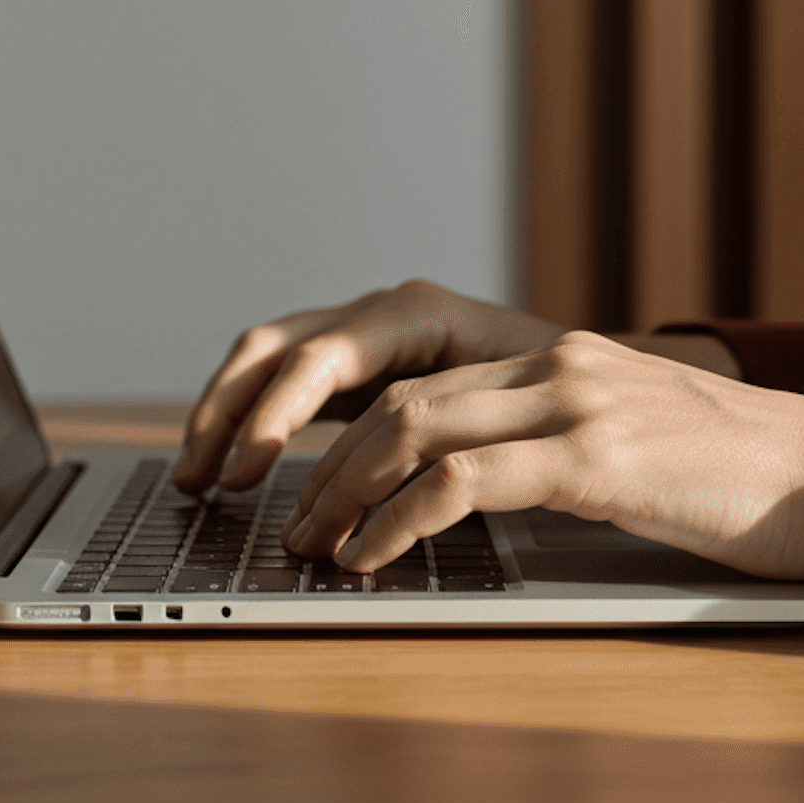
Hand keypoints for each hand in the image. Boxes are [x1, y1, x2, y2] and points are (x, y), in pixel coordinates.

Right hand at [174, 280, 566, 492]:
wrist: (608, 385)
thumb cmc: (573, 398)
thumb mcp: (525, 414)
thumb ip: (463, 440)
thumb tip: (420, 489)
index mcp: (421, 313)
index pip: (326, 355)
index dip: (279, 411)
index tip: (251, 467)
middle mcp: (384, 314)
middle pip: (279, 348)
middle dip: (231, 412)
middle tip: (204, 479)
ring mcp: (367, 337)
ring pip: (270, 360)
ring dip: (225, 415)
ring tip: (194, 479)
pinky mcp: (360, 369)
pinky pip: (287, 383)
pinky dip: (251, 421)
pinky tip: (231, 468)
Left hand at [280, 332, 803, 580]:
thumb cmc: (743, 478)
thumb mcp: (634, 441)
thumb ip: (560, 445)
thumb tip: (477, 490)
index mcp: (558, 357)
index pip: (416, 376)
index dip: (343, 428)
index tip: (304, 479)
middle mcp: (557, 363)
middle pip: (394, 398)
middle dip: (323, 462)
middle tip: (288, 520)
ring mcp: (576, 403)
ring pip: (413, 431)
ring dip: (345, 493)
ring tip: (314, 545)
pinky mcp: (596, 457)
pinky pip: (462, 483)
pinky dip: (399, 521)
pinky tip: (374, 558)